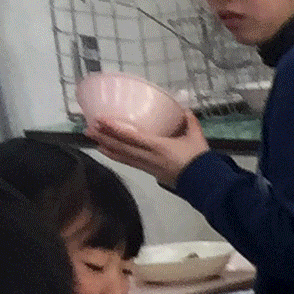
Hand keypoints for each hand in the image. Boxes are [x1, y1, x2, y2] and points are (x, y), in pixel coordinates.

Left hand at [85, 107, 208, 187]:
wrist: (205, 184)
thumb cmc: (200, 160)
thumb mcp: (196, 138)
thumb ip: (189, 122)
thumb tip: (184, 109)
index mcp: (158, 146)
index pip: (131, 136)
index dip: (114, 128)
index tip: (100, 119)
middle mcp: (148, 157)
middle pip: (121, 147)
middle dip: (103, 137)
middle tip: (88, 128)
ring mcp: (147, 166)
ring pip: (122, 156)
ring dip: (106, 147)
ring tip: (92, 140)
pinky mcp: (149, 172)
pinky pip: (129, 163)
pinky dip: (116, 157)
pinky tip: (108, 152)